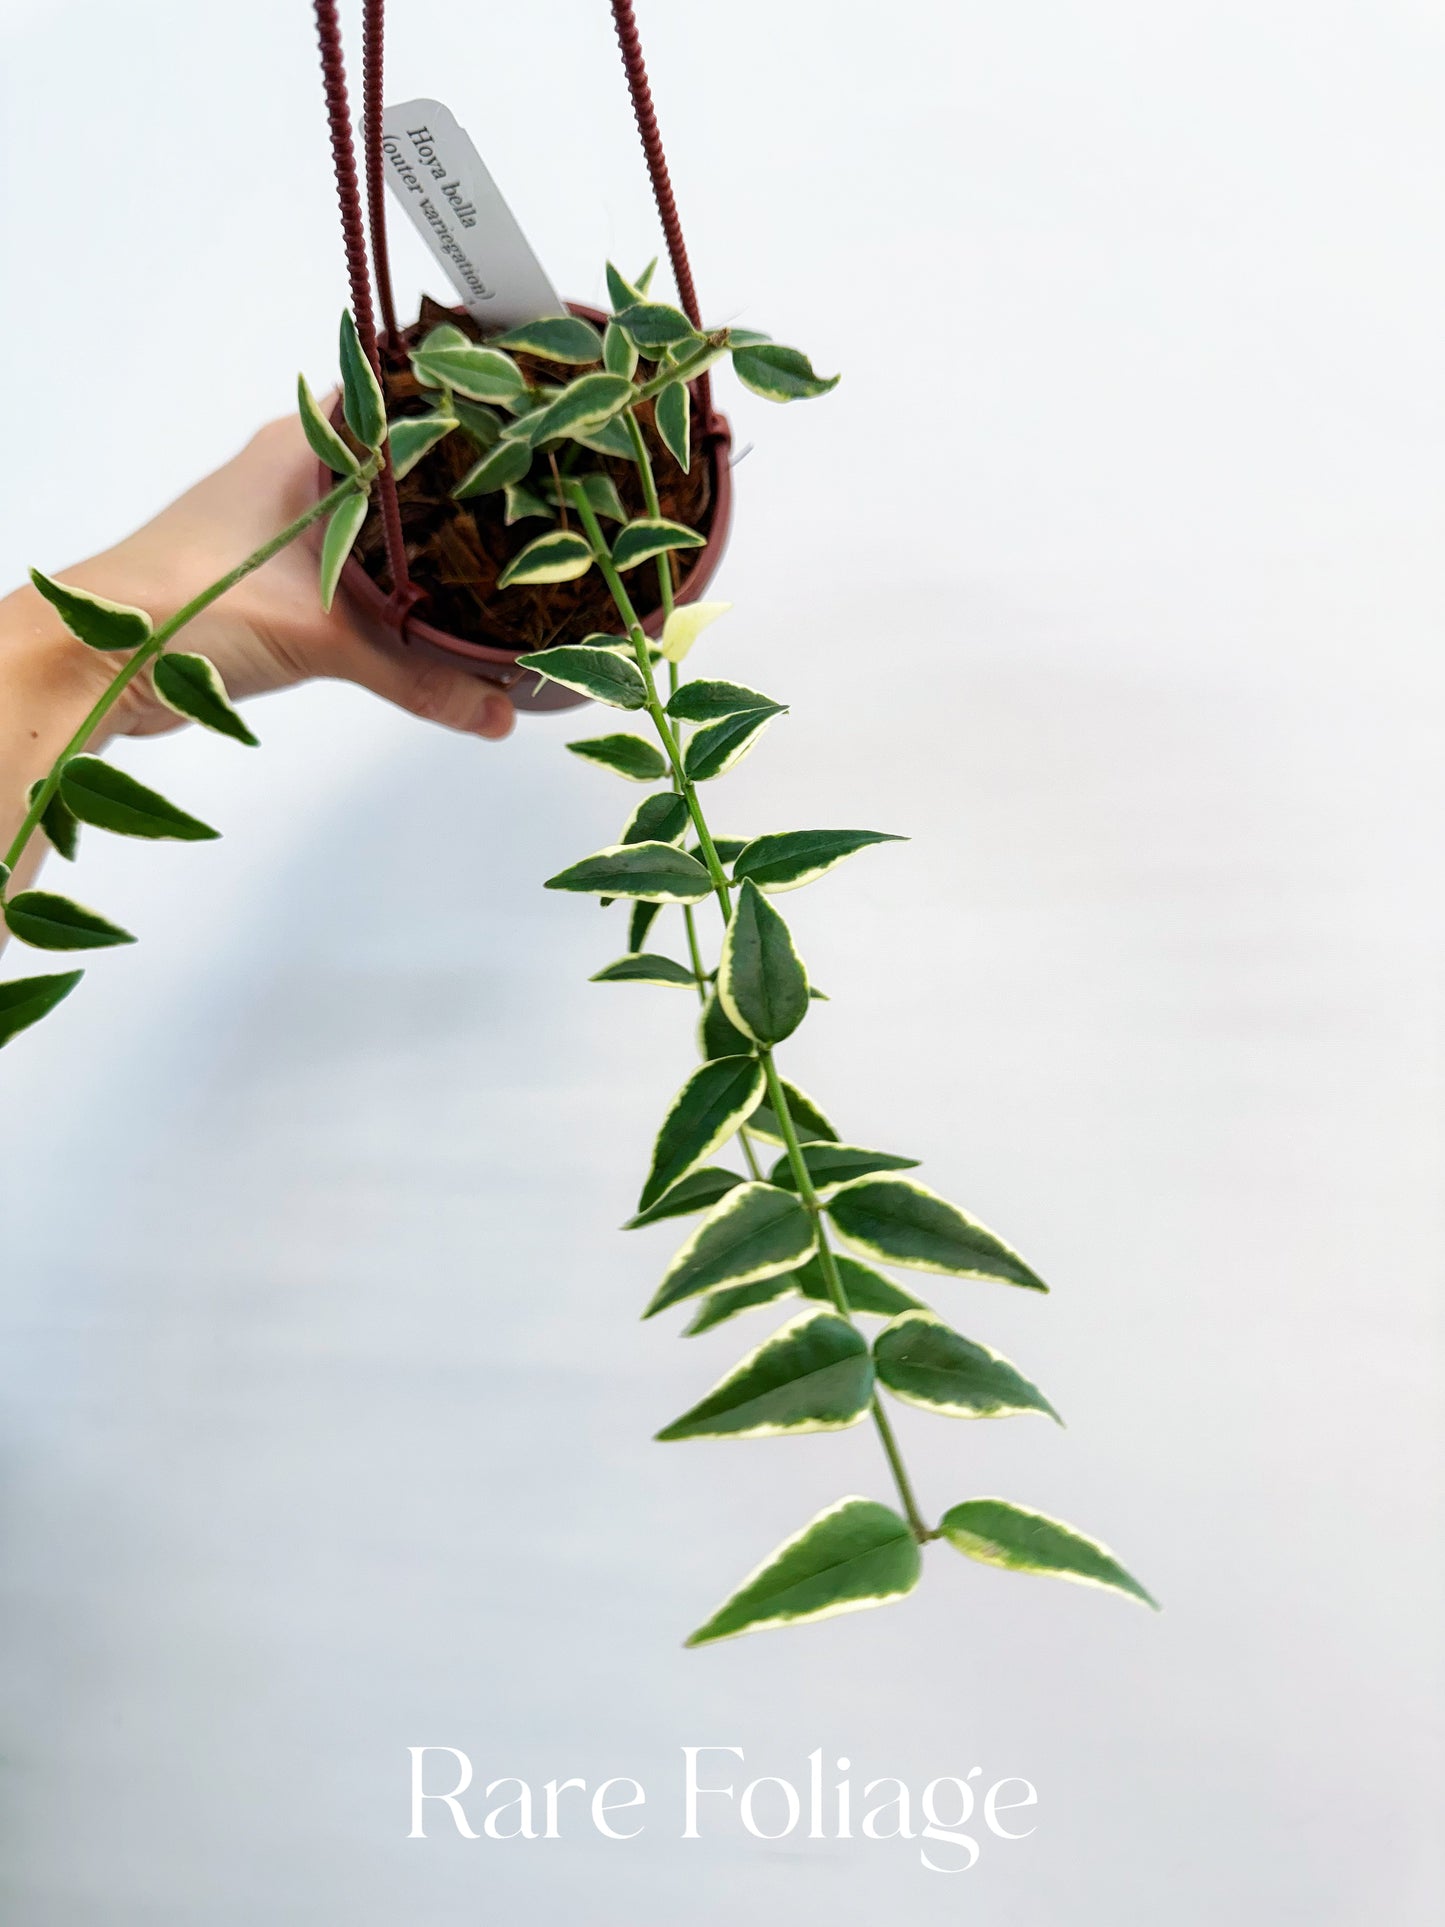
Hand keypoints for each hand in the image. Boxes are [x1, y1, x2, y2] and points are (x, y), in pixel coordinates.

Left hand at [53, 413, 514, 742]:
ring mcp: (282, 525)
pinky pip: (352, 571)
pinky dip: (391, 590)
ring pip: (375, 524)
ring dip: (425, 549)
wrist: (97, 657)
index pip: (404, 404)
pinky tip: (432, 614)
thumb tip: (495, 712)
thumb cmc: (181, 603)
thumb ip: (419, 676)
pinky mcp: (272, 576)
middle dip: (461, 496)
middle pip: (400, 471)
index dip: (467, 418)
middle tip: (535, 515)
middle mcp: (295, 473)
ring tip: (501, 566)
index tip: (531, 438)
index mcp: (306, 446)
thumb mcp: (321, 636)